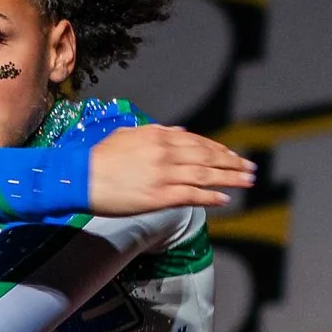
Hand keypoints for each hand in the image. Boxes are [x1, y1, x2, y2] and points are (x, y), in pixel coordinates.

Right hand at [87, 125, 256, 216]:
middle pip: (208, 157)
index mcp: (160, 136)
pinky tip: (225, 199)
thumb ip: (156, 132)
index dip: (219, 149)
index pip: (198, 142)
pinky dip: (211, 197)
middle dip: (232, 163)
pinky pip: (193, 196)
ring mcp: (165, 175)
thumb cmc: (101, 157)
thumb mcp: (129, 134)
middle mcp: (167, 153)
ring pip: (206, 175)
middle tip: (250, 168)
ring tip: (247, 181)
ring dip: (230, 178)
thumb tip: (179, 132)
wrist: (82, 177)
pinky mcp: (161, 196)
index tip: (232, 156)